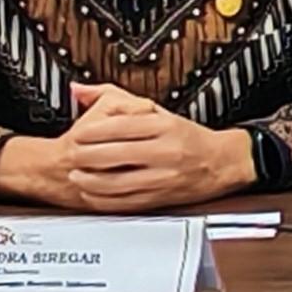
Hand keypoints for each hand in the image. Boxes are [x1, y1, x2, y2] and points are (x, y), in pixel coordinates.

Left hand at [61, 82, 255, 212]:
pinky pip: (124, 202)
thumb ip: (116, 98)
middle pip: (116, 155)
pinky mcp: (159, 198)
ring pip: (117, 182)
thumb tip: (80, 90)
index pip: (122, 127)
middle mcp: (164, 151)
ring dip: (90, 181)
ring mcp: (162, 177)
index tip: (77, 133)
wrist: (220, 164)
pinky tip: (91, 193)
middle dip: (86, 157)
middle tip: (71, 155)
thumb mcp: (157, 110)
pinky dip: (103, 200)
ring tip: (76, 175)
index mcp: (164, 126)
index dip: (94, 132)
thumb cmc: (187, 136)